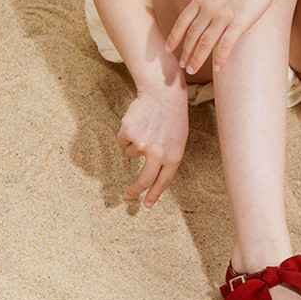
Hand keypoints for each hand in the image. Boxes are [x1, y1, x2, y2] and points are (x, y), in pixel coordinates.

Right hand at [117, 87, 187, 207]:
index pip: (163, 182)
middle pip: (144, 180)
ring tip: (147, 127)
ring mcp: (142, 144)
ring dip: (135, 143)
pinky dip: (127, 133)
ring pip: (131, 154)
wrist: (163, 94)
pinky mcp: (128, 134)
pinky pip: (123, 141)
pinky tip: (138, 121)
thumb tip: (152, 179)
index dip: (154, 194)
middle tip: (128, 195)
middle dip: (135, 190)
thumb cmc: (172, 117)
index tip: (147, 205)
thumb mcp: (177, 140)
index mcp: (174, 156)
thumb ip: (167, 159)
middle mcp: (158, 154)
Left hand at [165, 0, 282, 74]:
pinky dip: (220, 57)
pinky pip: (226, 44)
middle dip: (186, 52)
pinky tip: (218, 68)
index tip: (168, 49)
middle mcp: (209, 8)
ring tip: (193, 70)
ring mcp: (223, 15)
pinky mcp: (240, 22)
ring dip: (198, 59)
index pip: (182, 21)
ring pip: (206, 42)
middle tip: (183, 66)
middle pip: (192, 35)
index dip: (174, 37)